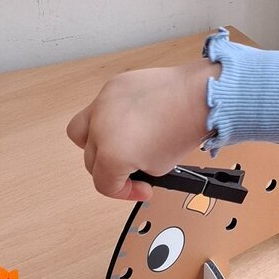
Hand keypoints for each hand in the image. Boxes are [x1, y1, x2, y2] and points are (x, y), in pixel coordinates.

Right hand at [66, 60, 218, 200]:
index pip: (104, 184)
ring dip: (94, 142)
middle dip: (109, 168)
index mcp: (112, 153)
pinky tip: (130, 119)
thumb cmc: (184, 127)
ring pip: (80, 131)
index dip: (124, 192)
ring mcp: (102, 104)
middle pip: (90, 159)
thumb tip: (128, 166)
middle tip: (130, 168)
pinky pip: (100, 107)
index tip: (140, 188)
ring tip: (116, 143)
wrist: (198, 96)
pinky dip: (110, 117)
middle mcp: (101, 128)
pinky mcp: (111, 87)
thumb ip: (135, 171)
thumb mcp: (159, 167)